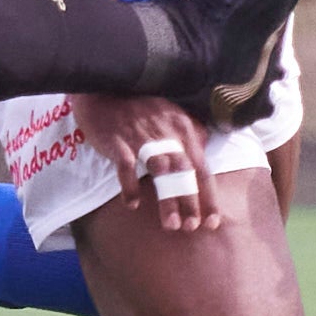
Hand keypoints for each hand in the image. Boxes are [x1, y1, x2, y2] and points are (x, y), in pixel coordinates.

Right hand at [74, 91, 221, 234]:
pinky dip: (129, 186)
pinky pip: (126, 165)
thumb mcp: (170, 114)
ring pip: (160, 170)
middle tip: (192, 227)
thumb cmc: (138, 106)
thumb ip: (190, 130)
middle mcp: (166, 132)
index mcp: (182, 127)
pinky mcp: (117, 140)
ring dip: (167, 199)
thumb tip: (205, 146)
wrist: (103, 88)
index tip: (212, 222)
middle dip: (191, 201)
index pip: (201, 166)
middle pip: (184, 171)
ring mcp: (141, 136)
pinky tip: (132, 204)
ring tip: (172, 225)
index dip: (208, 196)